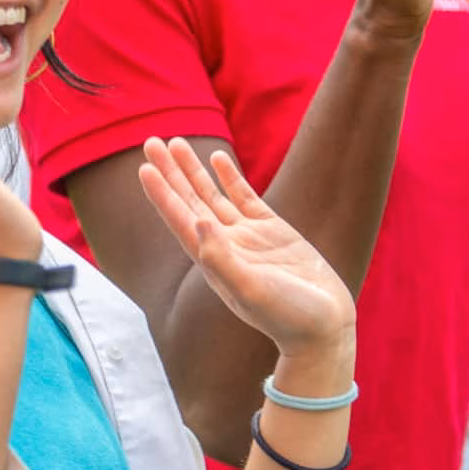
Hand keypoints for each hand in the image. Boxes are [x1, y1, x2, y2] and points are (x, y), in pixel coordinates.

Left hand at [137, 138, 355, 361]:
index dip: (162, 194)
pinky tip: (218, 158)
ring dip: (193, 170)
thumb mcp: (253, 291)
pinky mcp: (273, 231)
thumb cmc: (288, 317)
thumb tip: (198, 225)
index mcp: (213, 261)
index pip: (180, 220)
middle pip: (189, 201)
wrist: (323, 327)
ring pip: (212, 195)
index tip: (145, 168)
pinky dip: (230, 177)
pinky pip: (244, 197)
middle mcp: (225, 246)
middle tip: (150, 142)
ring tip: (176, 142)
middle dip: (171, 173)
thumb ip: (223, 261)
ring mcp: (248, 237)